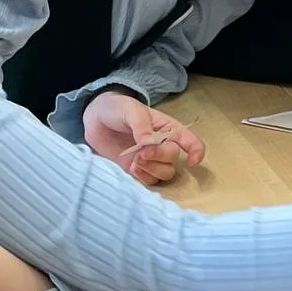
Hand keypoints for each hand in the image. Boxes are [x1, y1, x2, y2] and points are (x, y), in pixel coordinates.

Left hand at [83, 90, 205, 184]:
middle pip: (173, 158)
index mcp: (168, 129)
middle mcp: (163, 145)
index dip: (196, 152)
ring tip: (135, 162)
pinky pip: (149, 181)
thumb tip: (150, 142)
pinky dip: (143, 177)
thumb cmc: (118, 110)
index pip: (190, 141)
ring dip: (152, 169)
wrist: (95, 119)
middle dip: (159, 157)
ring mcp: (151, 159)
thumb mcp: (131, 111)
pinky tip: (132, 168)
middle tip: (141, 153)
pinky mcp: (137, 170)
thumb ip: (142, 126)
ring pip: (164, 173)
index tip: (192, 161)